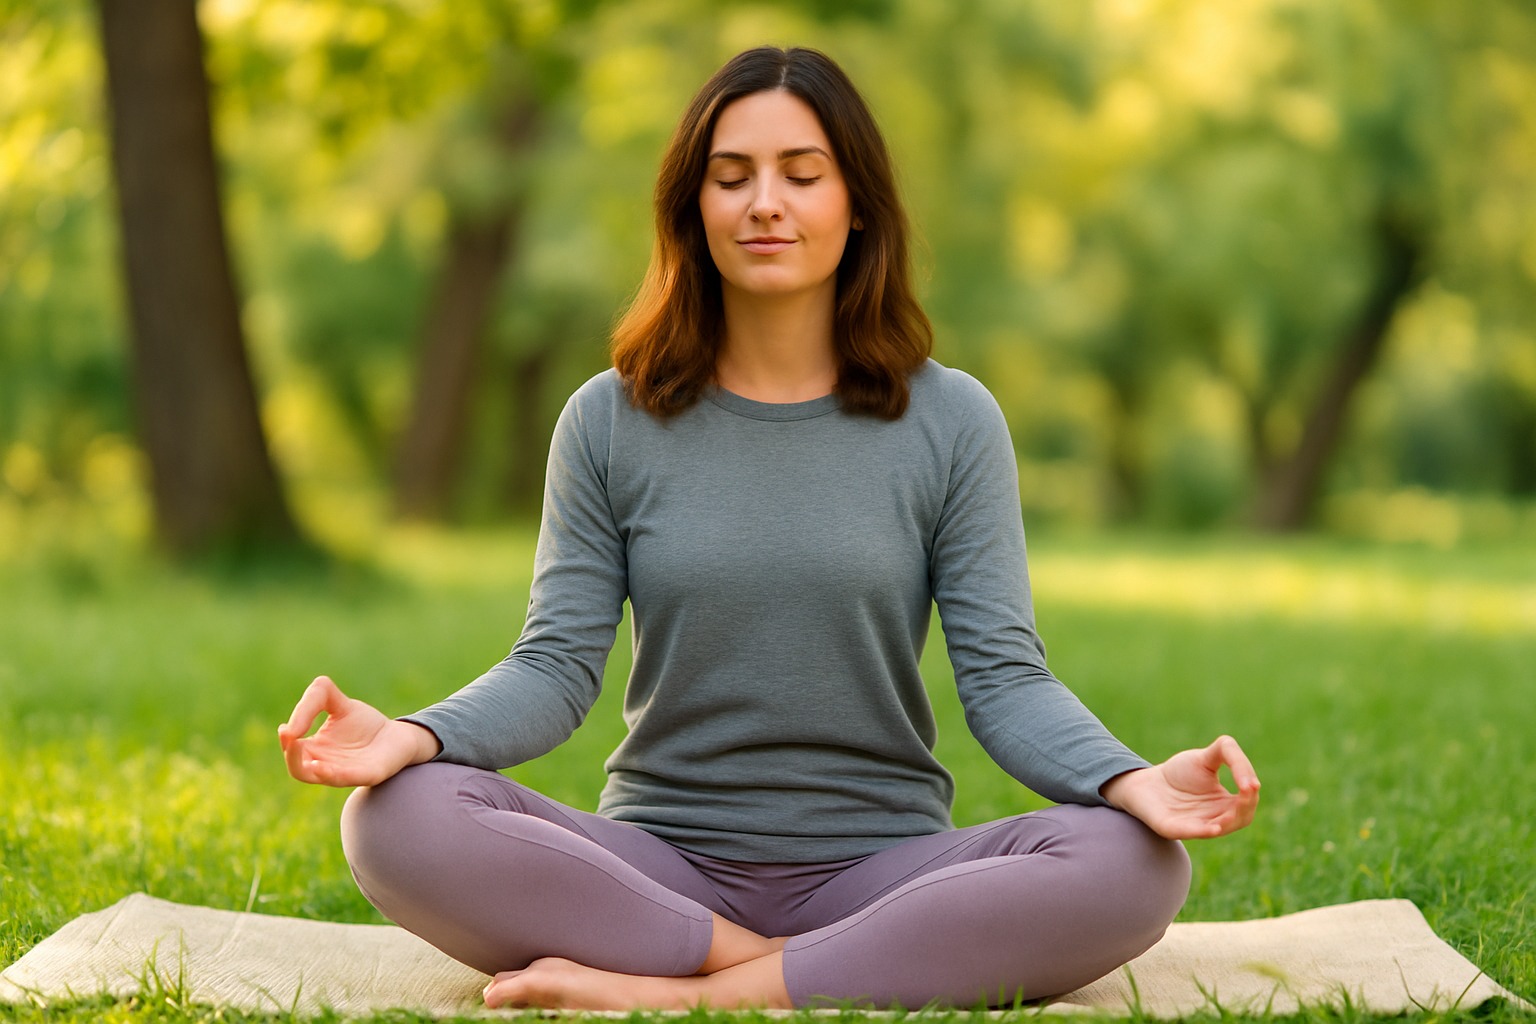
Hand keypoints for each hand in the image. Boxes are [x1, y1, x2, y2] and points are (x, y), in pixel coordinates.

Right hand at [278, 676, 438, 787]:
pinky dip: (336, 775)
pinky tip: (325, 767)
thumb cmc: (363, 723)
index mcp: (315, 751)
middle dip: (292, 756)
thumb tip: (295, 719)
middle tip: (290, 736)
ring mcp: (347, 773)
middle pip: (299, 770)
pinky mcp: (369, 774)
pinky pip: (350, 778)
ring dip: (314, 770)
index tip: (285, 728)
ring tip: (309, 760)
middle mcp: (327, 766)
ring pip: (323, 778)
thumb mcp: (336, 702)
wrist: (397, 735)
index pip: (292, 751)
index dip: (287, 741)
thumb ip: (316, 696)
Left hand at [1101, 735, 1259, 839]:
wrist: (1145, 782)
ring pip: (1217, 829)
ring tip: (1234, 810)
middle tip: (1247, 791)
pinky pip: (1189, 832)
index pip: (1247, 803)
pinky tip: (1214, 827)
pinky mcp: (1171, 828)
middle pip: (1239, 819)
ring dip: (1228, 821)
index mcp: (1226, 804)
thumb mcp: (1209, 756)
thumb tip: (1249, 775)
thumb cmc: (1180, 772)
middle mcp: (1214, 819)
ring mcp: (1193, 825)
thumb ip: (1230, 753)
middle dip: (1244, 807)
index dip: (1250, 793)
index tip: (1251, 784)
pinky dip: (1203, 830)